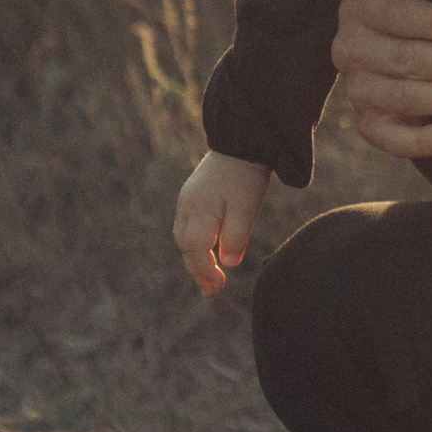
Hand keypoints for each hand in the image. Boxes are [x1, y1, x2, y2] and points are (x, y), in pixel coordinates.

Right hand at [173, 151, 271, 296]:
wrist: (242, 140)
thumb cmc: (246, 175)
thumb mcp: (246, 207)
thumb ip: (236, 235)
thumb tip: (228, 263)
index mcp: (199, 211)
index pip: (195, 251)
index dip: (204, 272)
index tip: (217, 288)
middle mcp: (187, 206)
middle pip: (186, 247)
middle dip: (197, 270)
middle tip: (212, 291)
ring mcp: (188, 199)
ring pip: (184, 237)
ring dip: (195, 258)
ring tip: (210, 277)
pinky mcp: (193, 193)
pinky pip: (187, 225)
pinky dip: (195, 242)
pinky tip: (207, 250)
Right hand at [332, 0, 431, 158]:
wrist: (404, 47)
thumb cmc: (422, 9)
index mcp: (358, 8)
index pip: (399, 16)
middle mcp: (348, 50)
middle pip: (406, 60)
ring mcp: (356, 92)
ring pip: (404, 99)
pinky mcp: (369, 127)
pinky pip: (395, 142)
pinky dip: (429, 142)